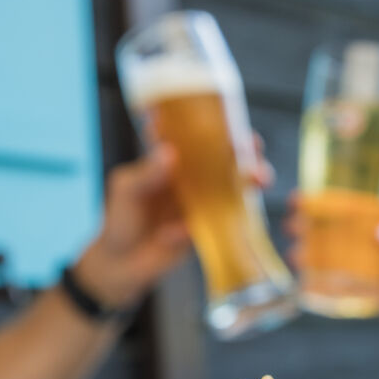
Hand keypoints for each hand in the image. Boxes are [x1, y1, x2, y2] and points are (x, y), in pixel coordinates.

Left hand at [73, 136, 275, 310]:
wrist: (121, 264)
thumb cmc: (119, 219)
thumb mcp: (126, 190)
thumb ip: (147, 173)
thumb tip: (170, 152)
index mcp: (171, 160)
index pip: (196, 134)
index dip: (213, 121)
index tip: (227, 114)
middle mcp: (192, 178)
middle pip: (225, 158)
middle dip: (245, 149)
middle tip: (255, 145)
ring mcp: (203, 203)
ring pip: (235, 187)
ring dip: (251, 181)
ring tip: (259, 179)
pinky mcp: (208, 229)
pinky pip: (222, 223)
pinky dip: (212, 224)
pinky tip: (177, 233)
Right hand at [285, 207, 378, 318]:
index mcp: (370, 221)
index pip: (339, 206)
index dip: (316, 201)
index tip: (298, 199)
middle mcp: (357, 242)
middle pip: (325, 232)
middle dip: (305, 227)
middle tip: (291, 227)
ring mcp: (355, 267)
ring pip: (324, 260)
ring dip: (307, 257)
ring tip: (296, 257)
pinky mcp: (358, 292)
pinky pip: (334, 290)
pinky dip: (319, 289)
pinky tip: (304, 287)